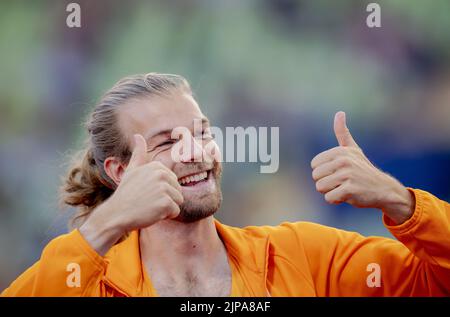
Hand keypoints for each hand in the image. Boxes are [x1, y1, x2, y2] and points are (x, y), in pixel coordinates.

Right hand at [79, 134, 182, 254]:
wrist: (116, 214)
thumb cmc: (126, 194)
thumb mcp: (132, 170)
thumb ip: (138, 154)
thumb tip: (138, 135)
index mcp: (156, 166)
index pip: (173, 181)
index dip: (162, 190)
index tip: (147, 192)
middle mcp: (161, 175)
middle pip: (178, 191)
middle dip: (166, 199)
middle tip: (148, 201)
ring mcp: (164, 188)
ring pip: (178, 201)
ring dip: (166, 208)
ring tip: (150, 207)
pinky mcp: (165, 203)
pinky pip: (175, 212)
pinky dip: (165, 216)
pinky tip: (151, 213)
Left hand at [311, 111, 414, 224]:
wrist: (384, 189)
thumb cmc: (363, 169)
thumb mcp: (353, 149)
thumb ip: (342, 133)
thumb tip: (339, 113)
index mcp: (339, 151)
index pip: (314, 165)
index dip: (324, 172)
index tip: (338, 171)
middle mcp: (343, 161)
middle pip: (315, 177)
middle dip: (326, 183)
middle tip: (342, 182)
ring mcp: (347, 175)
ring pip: (320, 188)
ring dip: (331, 192)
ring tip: (345, 188)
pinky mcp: (350, 190)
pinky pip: (329, 198)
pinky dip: (336, 200)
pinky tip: (348, 196)